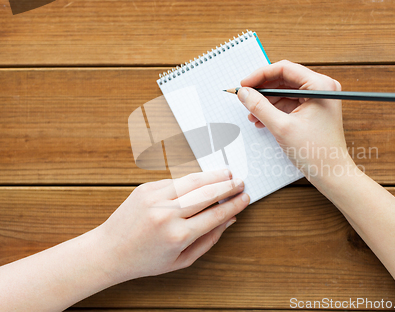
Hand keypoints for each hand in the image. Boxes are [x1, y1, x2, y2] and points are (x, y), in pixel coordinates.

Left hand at [96, 169, 248, 281]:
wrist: (109, 250)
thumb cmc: (145, 260)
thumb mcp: (181, 260)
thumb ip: (209, 240)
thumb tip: (229, 219)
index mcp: (179, 236)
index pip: (216, 214)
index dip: (234, 204)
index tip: (245, 198)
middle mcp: (167, 214)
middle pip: (207, 193)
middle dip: (228, 186)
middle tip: (240, 182)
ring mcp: (155, 198)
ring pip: (193, 180)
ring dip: (213, 175)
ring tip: (227, 173)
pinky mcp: (146, 188)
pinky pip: (175, 180)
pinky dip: (192, 178)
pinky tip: (203, 178)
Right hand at [237, 60, 354, 181]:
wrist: (332, 174)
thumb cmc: (316, 152)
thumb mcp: (282, 127)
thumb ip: (260, 107)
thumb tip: (244, 93)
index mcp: (320, 86)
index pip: (284, 69)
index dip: (261, 75)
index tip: (244, 84)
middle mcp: (322, 88)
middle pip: (284, 79)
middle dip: (263, 90)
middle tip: (245, 98)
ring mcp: (318, 100)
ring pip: (285, 92)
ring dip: (267, 102)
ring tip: (252, 114)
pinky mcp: (314, 111)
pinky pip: (290, 104)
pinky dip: (275, 110)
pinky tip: (261, 121)